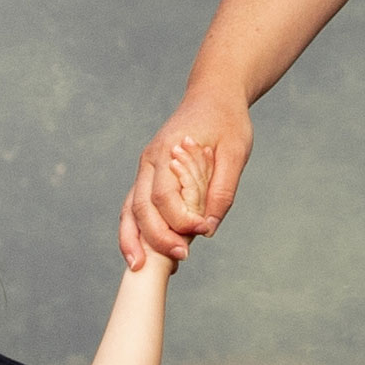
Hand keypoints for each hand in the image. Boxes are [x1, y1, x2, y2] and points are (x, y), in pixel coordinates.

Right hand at [122, 96, 248, 269]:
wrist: (213, 96)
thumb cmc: (227, 121)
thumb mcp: (235, 152)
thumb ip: (222, 189)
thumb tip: (209, 227)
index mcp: (166, 151)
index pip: (164, 195)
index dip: (180, 219)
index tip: (202, 232)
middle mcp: (148, 162)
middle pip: (139, 207)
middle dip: (154, 238)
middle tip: (177, 262)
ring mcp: (145, 169)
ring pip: (129, 209)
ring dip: (132, 239)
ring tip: (139, 268)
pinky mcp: (149, 177)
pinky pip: (135, 207)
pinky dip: (136, 230)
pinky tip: (145, 253)